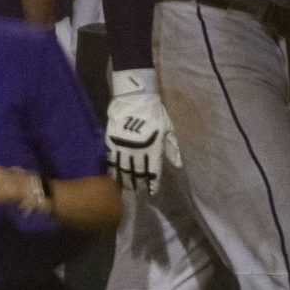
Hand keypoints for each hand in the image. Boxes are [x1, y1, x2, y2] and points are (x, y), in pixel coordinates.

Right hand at [103, 67, 178, 192]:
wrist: (134, 98)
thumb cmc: (154, 113)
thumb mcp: (167, 129)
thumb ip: (171, 147)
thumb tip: (177, 164)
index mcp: (153, 147)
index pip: (152, 172)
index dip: (152, 184)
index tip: (151, 192)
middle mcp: (138, 150)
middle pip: (137, 173)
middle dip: (137, 184)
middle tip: (137, 192)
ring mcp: (123, 146)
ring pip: (123, 169)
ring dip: (125, 179)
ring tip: (126, 188)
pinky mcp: (112, 141)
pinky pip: (112, 159)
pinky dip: (113, 169)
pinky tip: (114, 175)